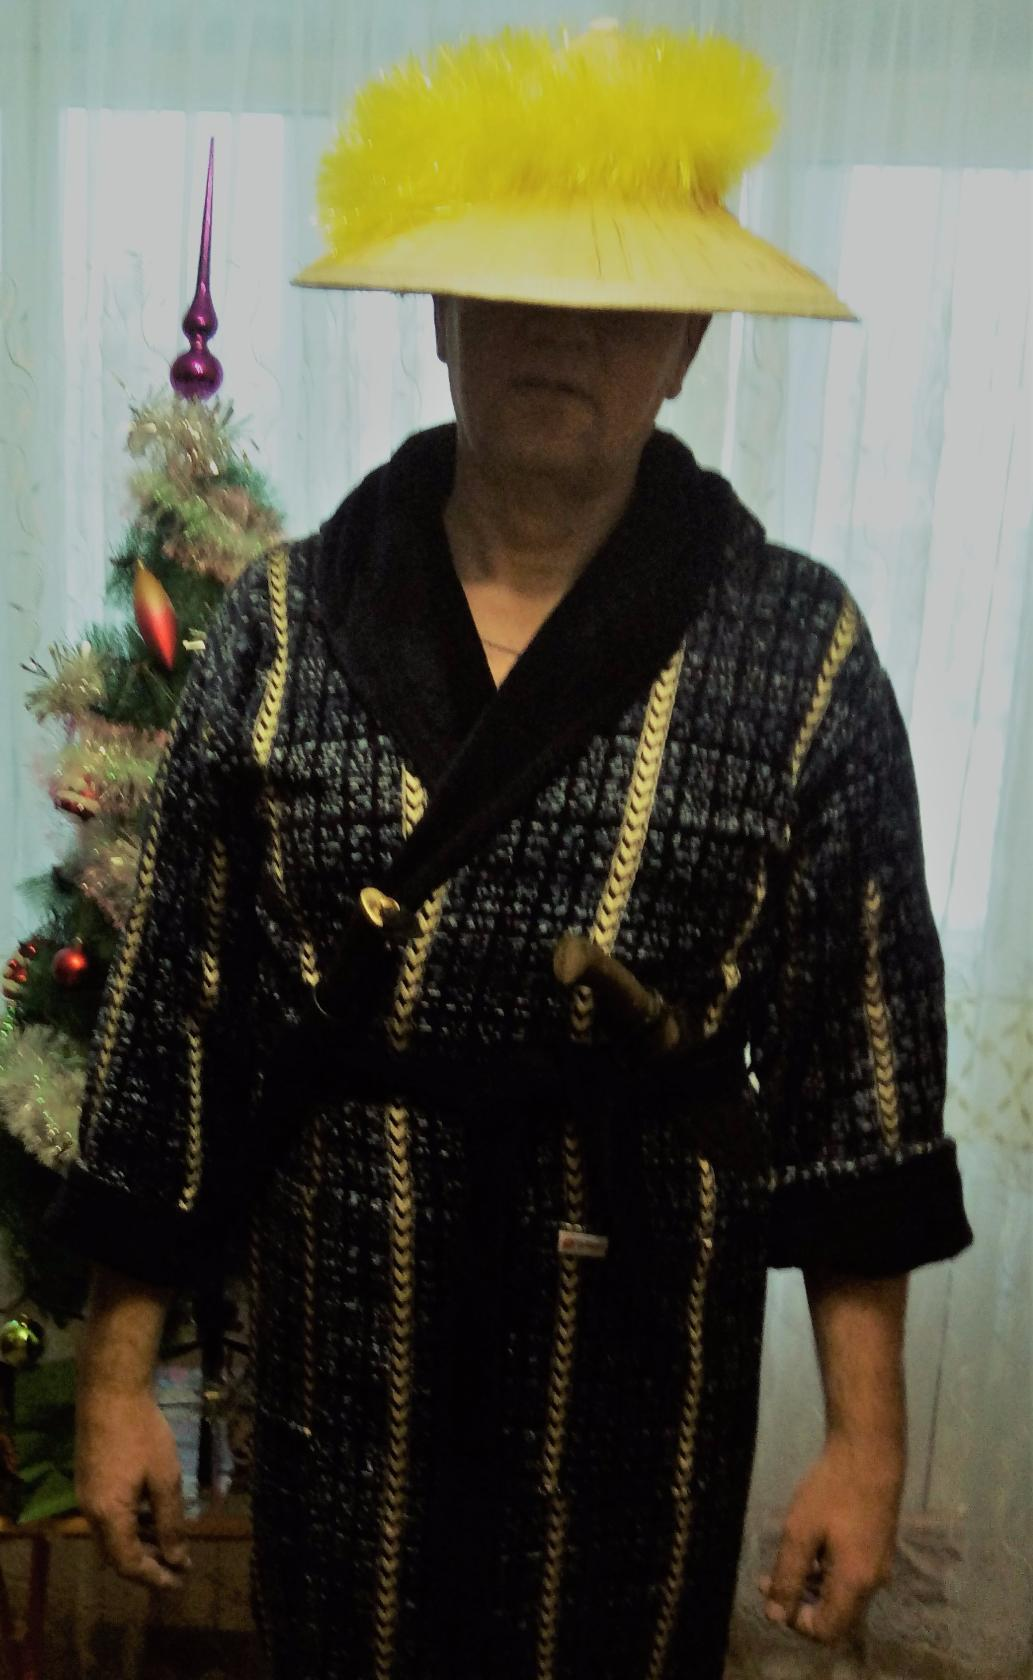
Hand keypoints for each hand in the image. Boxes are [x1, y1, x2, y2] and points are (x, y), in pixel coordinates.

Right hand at [76, 1389, 190, 1591]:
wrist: (110, 1393)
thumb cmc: (143, 1434)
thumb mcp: (165, 1478)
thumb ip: (170, 1523)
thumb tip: (177, 1558)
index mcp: (109, 1516)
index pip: (129, 1564)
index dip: (154, 1577)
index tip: (179, 1582)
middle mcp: (90, 1513)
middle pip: (116, 1555)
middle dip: (147, 1566)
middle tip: (177, 1568)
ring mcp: (86, 1497)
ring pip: (111, 1537)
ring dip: (139, 1545)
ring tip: (169, 1546)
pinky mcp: (88, 1482)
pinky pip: (108, 1518)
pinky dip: (130, 1526)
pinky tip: (151, 1518)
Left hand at [760, 1430, 902, 1642]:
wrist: (870, 1453)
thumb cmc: (832, 1490)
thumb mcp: (800, 1531)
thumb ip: (788, 1575)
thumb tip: (776, 1615)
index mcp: (855, 1584)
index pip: (826, 1631)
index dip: (797, 1622)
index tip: (773, 1594)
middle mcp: (873, 1583)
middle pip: (836, 1617)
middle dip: (801, 1605)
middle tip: (770, 1579)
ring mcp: (878, 1566)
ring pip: (842, 1597)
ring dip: (811, 1588)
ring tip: (782, 1563)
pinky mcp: (877, 1549)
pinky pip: (850, 1578)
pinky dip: (826, 1574)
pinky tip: (808, 1549)